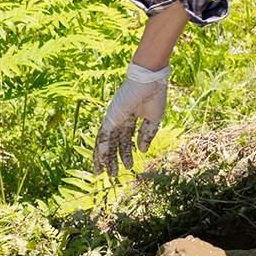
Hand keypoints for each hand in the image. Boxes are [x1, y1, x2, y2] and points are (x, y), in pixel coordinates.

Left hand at [94, 63, 169, 179]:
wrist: (150, 80)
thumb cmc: (155, 94)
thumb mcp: (154, 119)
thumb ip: (147, 135)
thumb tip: (142, 150)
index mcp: (131, 117)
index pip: (125, 139)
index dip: (126, 153)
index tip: (129, 166)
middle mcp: (119, 119)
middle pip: (114, 143)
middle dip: (113, 159)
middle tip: (113, 175)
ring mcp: (113, 118)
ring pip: (106, 143)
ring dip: (104, 158)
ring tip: (103, 174)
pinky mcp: (110, 118)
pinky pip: (103, 137)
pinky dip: (101, 150)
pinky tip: (100, 162)